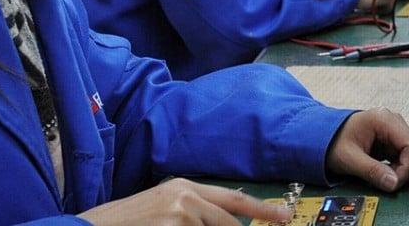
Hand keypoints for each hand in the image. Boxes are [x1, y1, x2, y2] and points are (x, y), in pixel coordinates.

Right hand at [78, 177, 292, 224]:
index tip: (284, 217)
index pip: (233, 199)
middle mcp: (185, 197)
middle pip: (229, 223)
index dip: (262, 210)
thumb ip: (192, 212)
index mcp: (184, 187)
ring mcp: (180, 214)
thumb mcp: (160, 209)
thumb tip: (224, 221)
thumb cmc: (124, 224)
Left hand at [325, 108, 408, 191]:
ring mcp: (394, 131)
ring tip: (383, 175)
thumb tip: (393, 183)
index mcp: (384, 119)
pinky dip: (400, 169)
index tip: (395, 182)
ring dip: (404, 170)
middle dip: (406, 170)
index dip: (408, 167)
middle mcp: (393, 122)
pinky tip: (384, 171)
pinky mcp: (393, 141)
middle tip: (387, 180)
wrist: (321, 137)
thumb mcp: (349, 158)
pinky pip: (406, 158)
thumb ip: (371, 171)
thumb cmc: (332, 141)